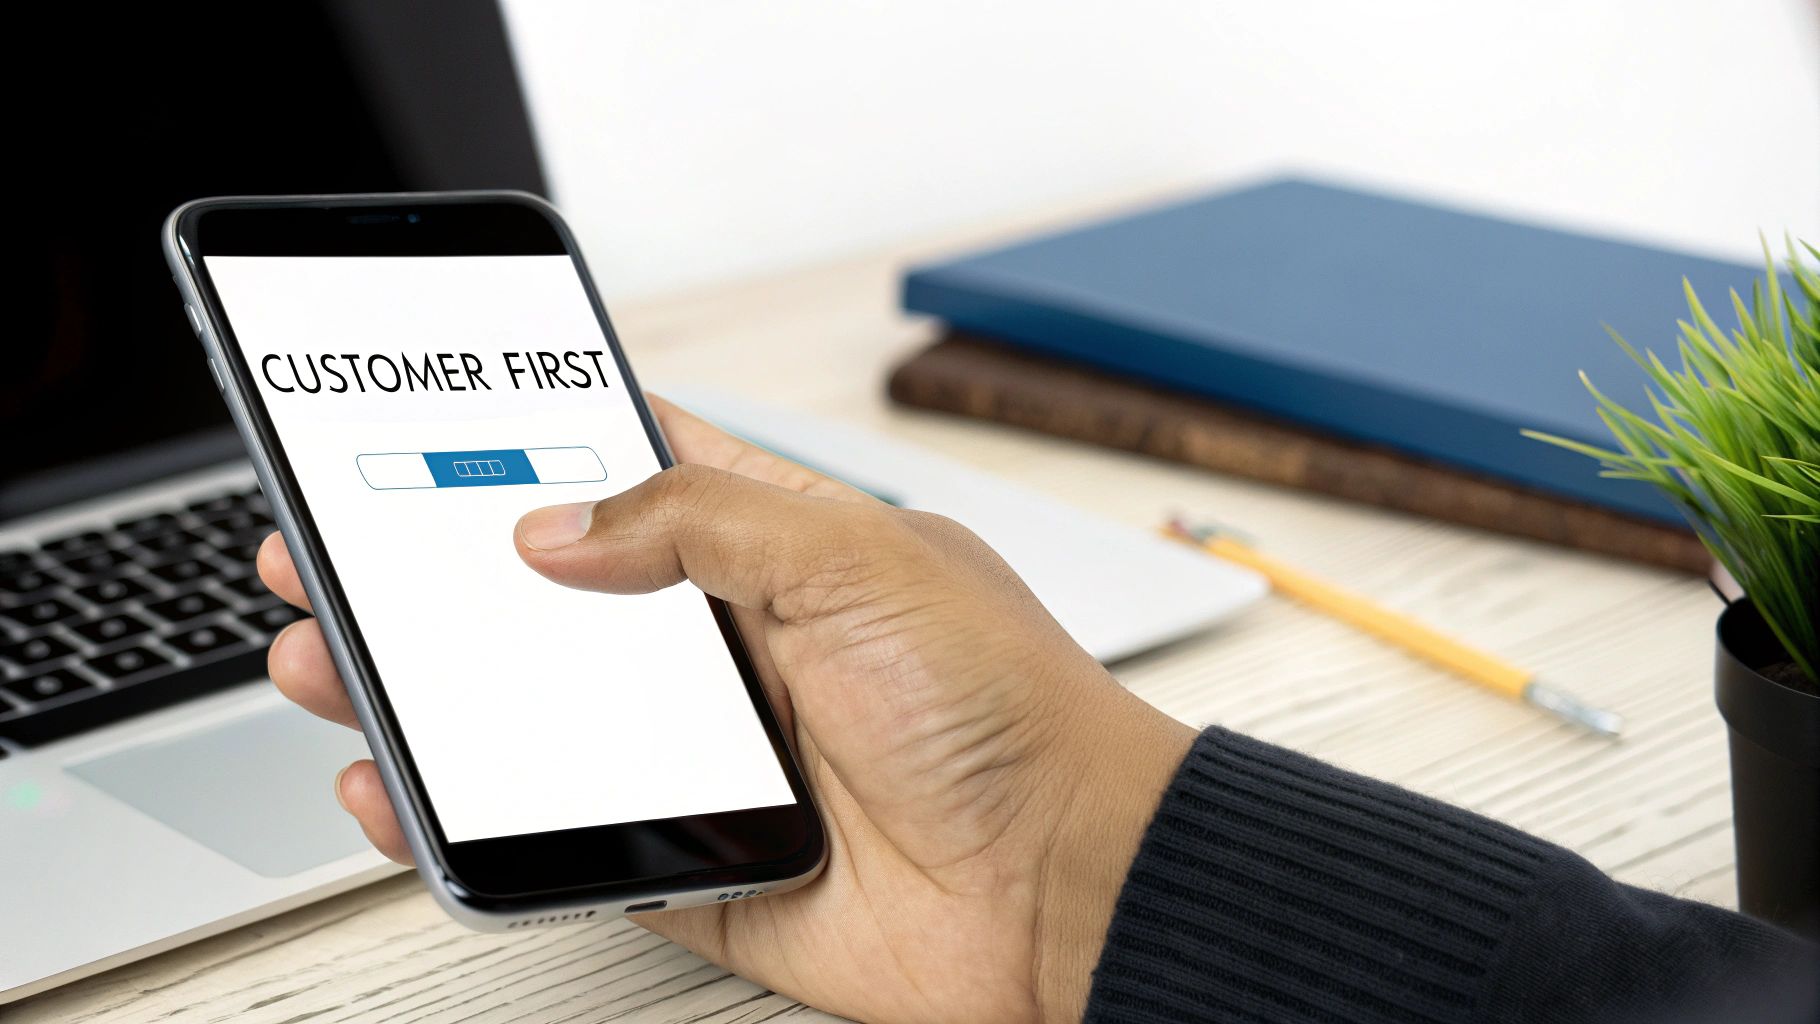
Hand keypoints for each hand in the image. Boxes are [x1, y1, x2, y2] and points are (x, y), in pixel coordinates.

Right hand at [259, 395, 1194, 1022]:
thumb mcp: (860, 561)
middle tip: (343, 557)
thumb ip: (704, 523)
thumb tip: (559, 525)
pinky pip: (573, 844)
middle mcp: (746, 652)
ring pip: (548, 726)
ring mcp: (724, 761)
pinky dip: (486, 829)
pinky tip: (411, 794)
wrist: (1070, 885)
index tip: (439, 436)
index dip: (542, 453)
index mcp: (788, 554)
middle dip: (450, 585)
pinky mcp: (711, 865)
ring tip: (339, 665)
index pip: (642, 479)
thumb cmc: (1010, 710)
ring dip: (442, 701)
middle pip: (565, 610)